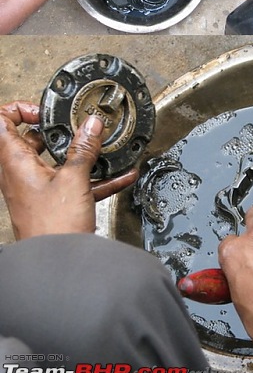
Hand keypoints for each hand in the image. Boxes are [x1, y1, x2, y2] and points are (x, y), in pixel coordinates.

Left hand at [0, 101, 137, 240]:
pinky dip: (96, 177)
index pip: (2, 123)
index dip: (20, 110)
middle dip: (59, 133)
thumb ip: (83, 149)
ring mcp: (37, 188)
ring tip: (104, 149)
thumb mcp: (74, 179)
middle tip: (77, 128)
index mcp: (16, 162)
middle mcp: (21, 174)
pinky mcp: (54, 202)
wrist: (59, 262)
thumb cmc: (53, 226)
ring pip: (57, 162)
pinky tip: (121, 175)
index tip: (45, 112)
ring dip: (81, 155)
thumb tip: (90, 125)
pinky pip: (75, 182)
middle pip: (33, 141)